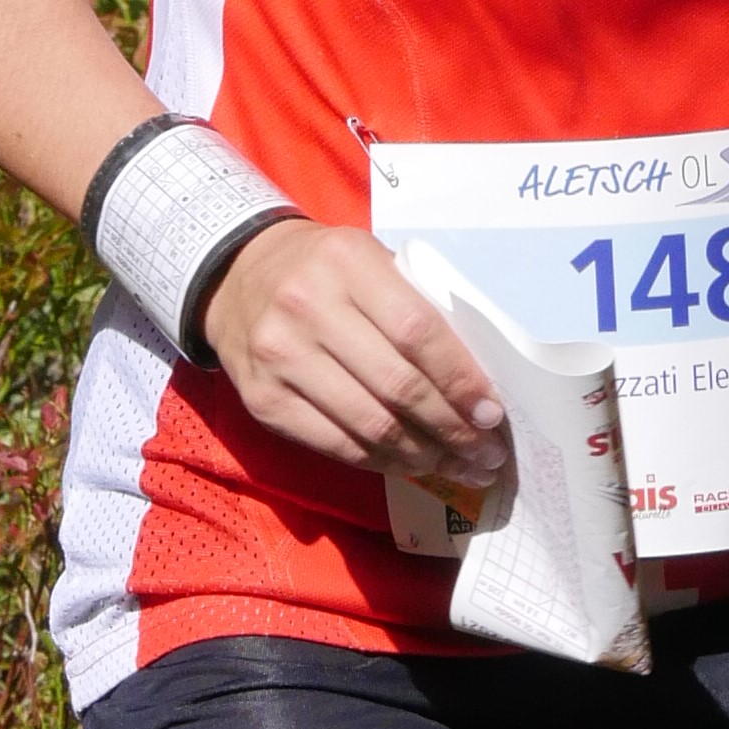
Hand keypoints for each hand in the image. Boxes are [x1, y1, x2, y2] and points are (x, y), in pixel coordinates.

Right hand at [200, 220, 510, 482]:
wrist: (235, 279)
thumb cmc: (324, 272)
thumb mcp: (368, 261)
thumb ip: (415, 305)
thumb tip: (476, 382)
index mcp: (347, 263)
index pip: (417, 332)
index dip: (460, 380)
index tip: (492, 415)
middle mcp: (307, 308)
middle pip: (397, 386)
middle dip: (452, 429)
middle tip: (485, 454)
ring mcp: (280, 358)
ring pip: (369, 425)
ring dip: (423, 455)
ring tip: (457, 467)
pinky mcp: (264, 402)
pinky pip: (336, 444)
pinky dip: (381, 461)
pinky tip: (410, 465)